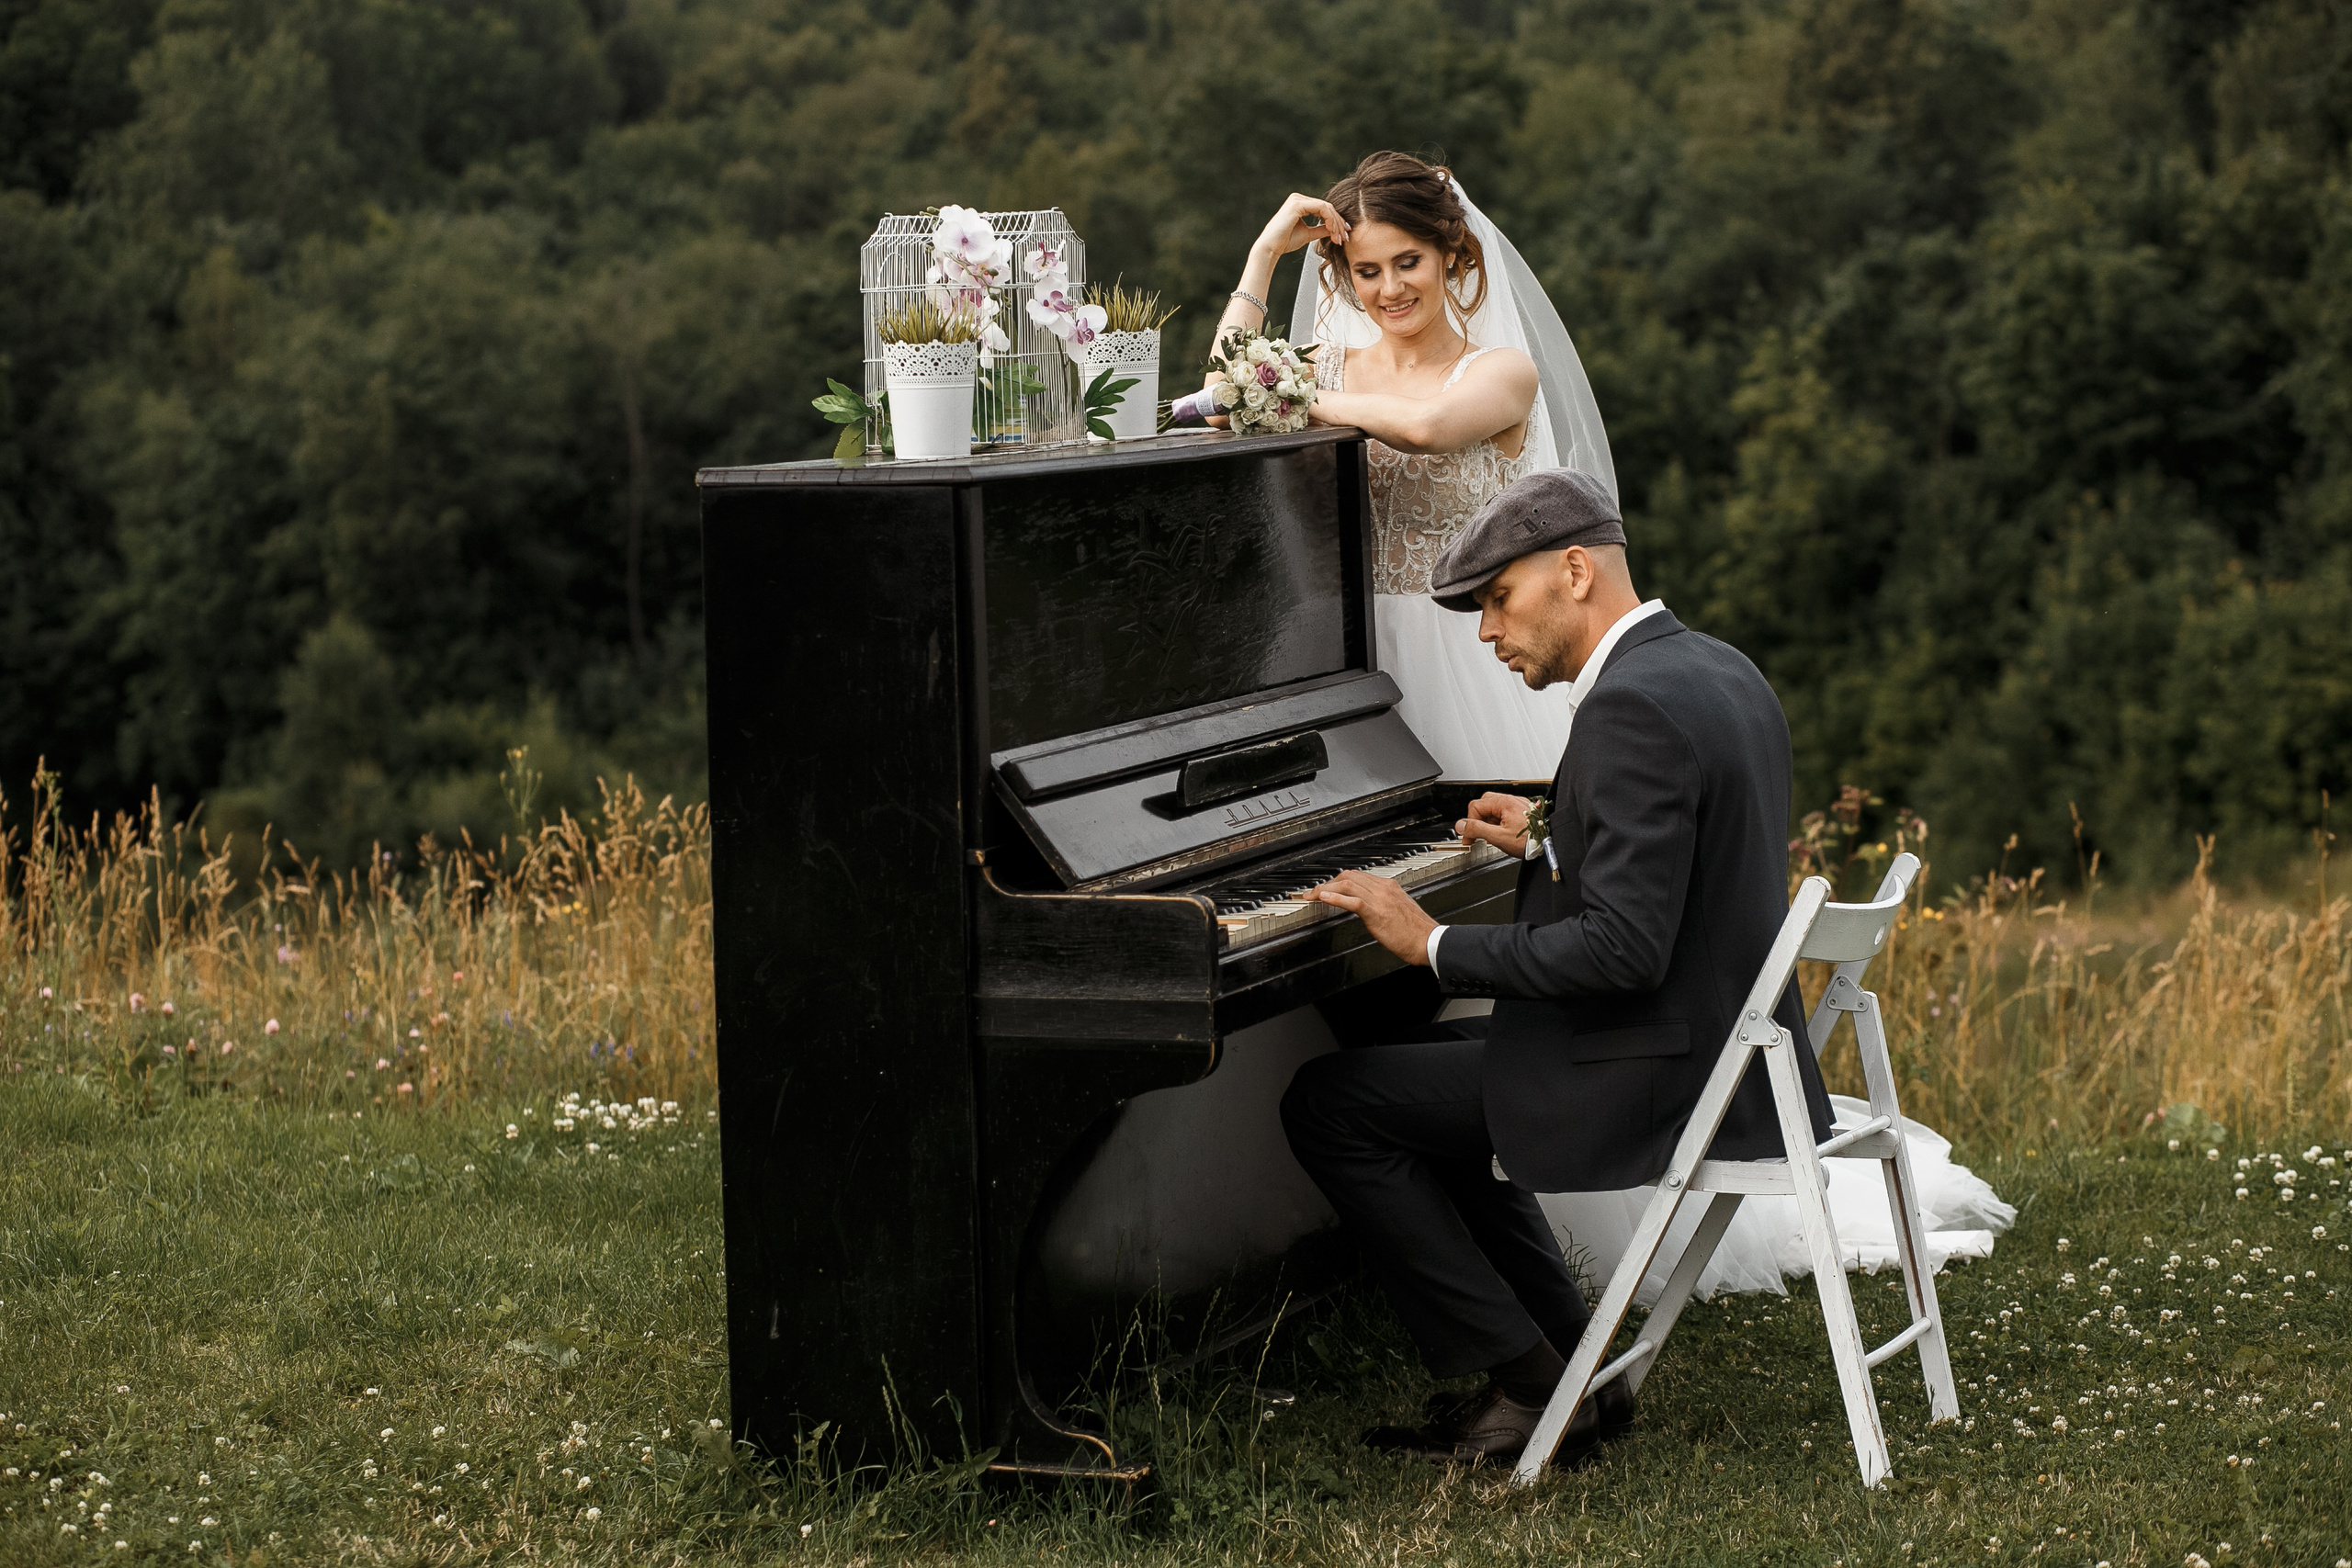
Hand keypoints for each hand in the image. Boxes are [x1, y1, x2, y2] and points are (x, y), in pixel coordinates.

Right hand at [1254, 193, 1349, 259]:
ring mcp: (1298, 199)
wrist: (1271, 248)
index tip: (1343, 236)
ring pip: (1326, 207)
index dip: (1337, 222)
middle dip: (1339, 223)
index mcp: (1300, 203)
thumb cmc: (1284, 241)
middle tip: (1345, 238)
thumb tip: (1335, 229)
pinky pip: (1321, 208)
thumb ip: (1321, 229)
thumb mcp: (1308, 234)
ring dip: (1336, 223)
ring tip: (1338, 238)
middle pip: (1327, 207)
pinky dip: (1330, 220)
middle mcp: (1299, 198)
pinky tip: (1332, 232)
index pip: (1324, 209)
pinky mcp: (1297, 204)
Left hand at [1305, 869, 1435, 965]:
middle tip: (1314, 892)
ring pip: (1347, 884)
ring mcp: (1380, 899)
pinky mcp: (1377, 913)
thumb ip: (1384, 904)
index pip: (1358, 876)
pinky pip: (1352, 901)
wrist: (1430, 941)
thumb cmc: (1417, 932)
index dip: (1338, 880)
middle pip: (1349, 876)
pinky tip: (1324, 899)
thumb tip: (1369, 907)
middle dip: (1328, 882)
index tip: (1327, 888)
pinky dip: (1335, 898)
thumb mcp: (1399, 910)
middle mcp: (1384, 888)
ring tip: (1312, 895)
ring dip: (1325, 889)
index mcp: (1389, 887)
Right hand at [1457, 792, 1531, 858]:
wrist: (1549, 844)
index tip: (1468, 837)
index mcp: (1503, 802)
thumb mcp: (1498, 837)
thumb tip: (1461, 825)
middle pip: (1484, 804)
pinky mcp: (1523, 811)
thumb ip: (1477, 829)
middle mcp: (1511, 800)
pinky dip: (1499, 821)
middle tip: (1478, 833)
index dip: (1468, 823)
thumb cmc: (1529, 840)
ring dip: (1489, 821)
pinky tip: (1503, 833)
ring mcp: (1518, 805)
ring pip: (1494, 808)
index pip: (1475, 806)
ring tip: (1493, 835)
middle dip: (1478, 819)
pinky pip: (1505, 812)